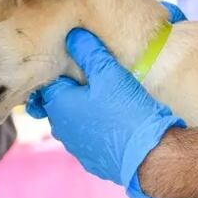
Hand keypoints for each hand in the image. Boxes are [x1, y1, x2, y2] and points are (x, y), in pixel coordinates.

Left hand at [26, 29, 184, 197]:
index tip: (74, 68)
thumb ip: (89, 52)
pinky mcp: (92, 161)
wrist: (150, 155)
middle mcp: (61, 129)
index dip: (60, 73)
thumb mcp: (110, 74)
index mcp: (59, 105)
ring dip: (83, 114)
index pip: (47, 83)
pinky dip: (95, 132)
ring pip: (73, 124)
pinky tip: (113, 126)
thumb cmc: (127, 112)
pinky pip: (88, 141)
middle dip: (70, 94)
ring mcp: (76, 148)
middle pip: (59, 104)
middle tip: (91, 84)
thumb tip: (73, 36)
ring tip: (104, 105)